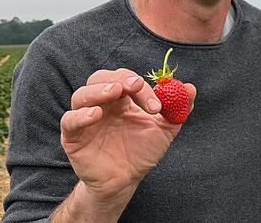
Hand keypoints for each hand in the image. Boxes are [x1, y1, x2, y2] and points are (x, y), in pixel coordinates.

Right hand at [59, 68, 196, 202]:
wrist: (126, 181)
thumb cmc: (142, 152)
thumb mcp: (164, 130)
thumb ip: (178, 109)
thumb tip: (191, 88)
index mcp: (121, 98)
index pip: (127, 79)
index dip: (142, 87)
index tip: (157, 105)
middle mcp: (101, 103)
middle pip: (101, 78)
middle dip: (119, 79)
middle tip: (134, 85)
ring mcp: (85, 118)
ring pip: (82, 94)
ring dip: (98, 90)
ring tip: (114, 92)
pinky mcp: (72, 137)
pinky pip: (70, 121)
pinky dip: (80, 115)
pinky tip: (95, 115)